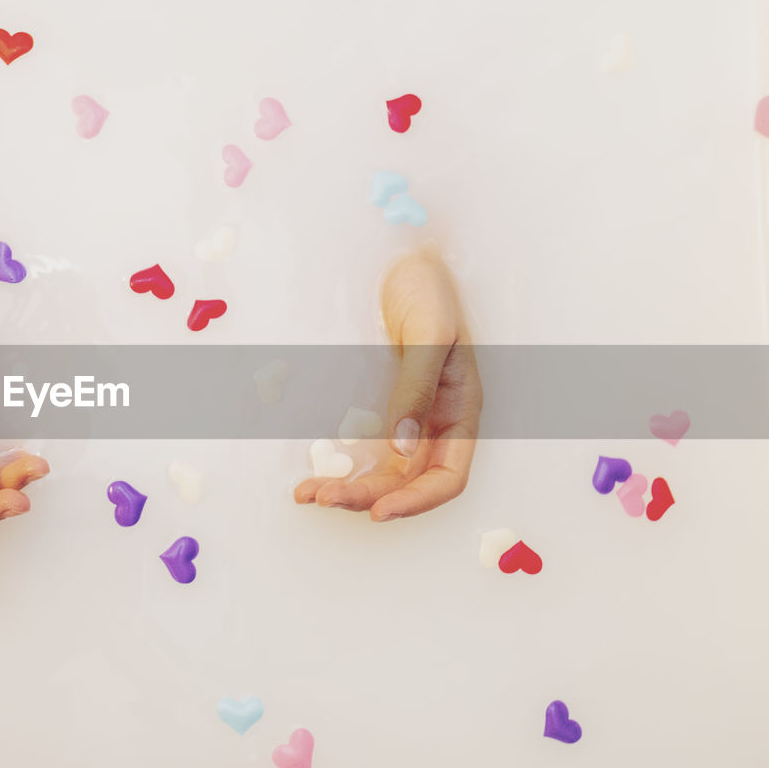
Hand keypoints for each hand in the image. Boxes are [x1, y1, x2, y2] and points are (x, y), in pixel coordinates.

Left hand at [294, 248, 481, 520]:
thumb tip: (400, 448)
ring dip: (348, 488)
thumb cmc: (426, 287)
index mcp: (460, 411)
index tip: (379, 511)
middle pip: (407, 481)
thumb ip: (416, 390)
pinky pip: (360, 450)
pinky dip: (338, 466)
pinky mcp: (375, 407)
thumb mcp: (429, 333)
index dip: (416, 501)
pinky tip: (310, 474)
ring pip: (380, 472)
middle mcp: (433, 423)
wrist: (400, 256)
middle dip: (367, 497)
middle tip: (322, 497)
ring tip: (308, 494)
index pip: (448, 477)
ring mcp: (404, 418)